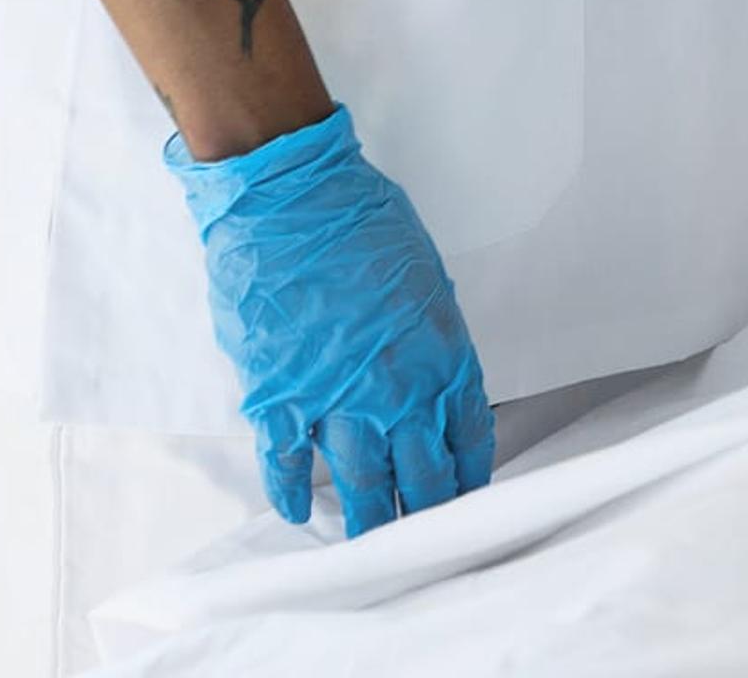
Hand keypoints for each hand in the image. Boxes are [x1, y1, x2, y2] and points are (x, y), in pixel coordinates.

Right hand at [165, 103, 494, 536]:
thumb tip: (428, 380)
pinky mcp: (278, 399)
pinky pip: (286, 463)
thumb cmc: (362, 222)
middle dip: (427, 511)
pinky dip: (289, 492)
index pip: (469, 437)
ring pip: (361, 483)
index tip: (468, 497)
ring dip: (368, 520)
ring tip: (372, 548)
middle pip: (421, 474)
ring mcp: (335, 400)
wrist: (290, 200)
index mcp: (442, 355)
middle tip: (426, 540)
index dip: (468, 475)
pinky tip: (297, 512)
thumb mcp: (425, 279)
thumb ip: (429, 339)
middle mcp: (396, 390)